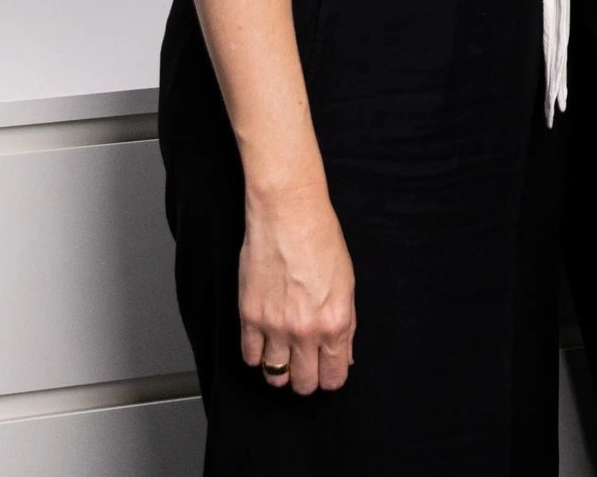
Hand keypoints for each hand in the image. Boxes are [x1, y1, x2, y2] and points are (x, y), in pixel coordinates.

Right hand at [239, 182, 355, 393]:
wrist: (288, 212)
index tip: (325, 369)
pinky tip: (264, 339)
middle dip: (306, 377)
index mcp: (335, 323)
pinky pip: (250, 357)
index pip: (333, 377)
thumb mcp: (347, 283)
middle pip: (304, 384)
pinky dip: (257, 354)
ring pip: (275, 377)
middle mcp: (306, 331)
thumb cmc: (321, 238)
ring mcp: (275, 326)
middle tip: (304, 361)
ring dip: (280, 369)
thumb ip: (346, 326)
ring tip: (282, 352)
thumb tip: (344, 356)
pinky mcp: (249, 316)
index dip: (329, 376)